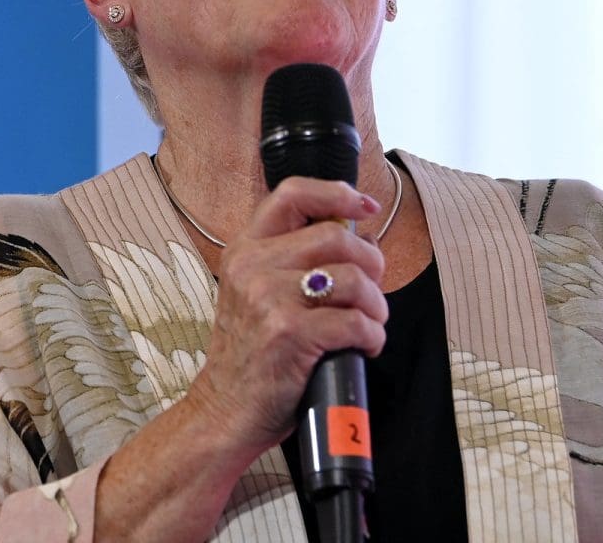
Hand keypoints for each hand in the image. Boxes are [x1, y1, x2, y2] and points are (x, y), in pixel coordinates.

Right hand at [183, 176, 387, 455]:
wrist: (226, 408)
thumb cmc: (251, 354)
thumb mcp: (252, 292)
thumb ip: (287, 261)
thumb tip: (354, 237)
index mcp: (244, 249)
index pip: (292, 194)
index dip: (337, 193)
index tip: (363, 207)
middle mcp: (252, 266)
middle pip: (336, 236)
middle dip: (371, 264)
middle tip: (371, 291)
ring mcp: (269, 299)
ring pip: (354, 279)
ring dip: (376, 306)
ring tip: (369, 324)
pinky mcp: (290, 334)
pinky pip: (356, 322)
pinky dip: (372, 336)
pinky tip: (362, 347)